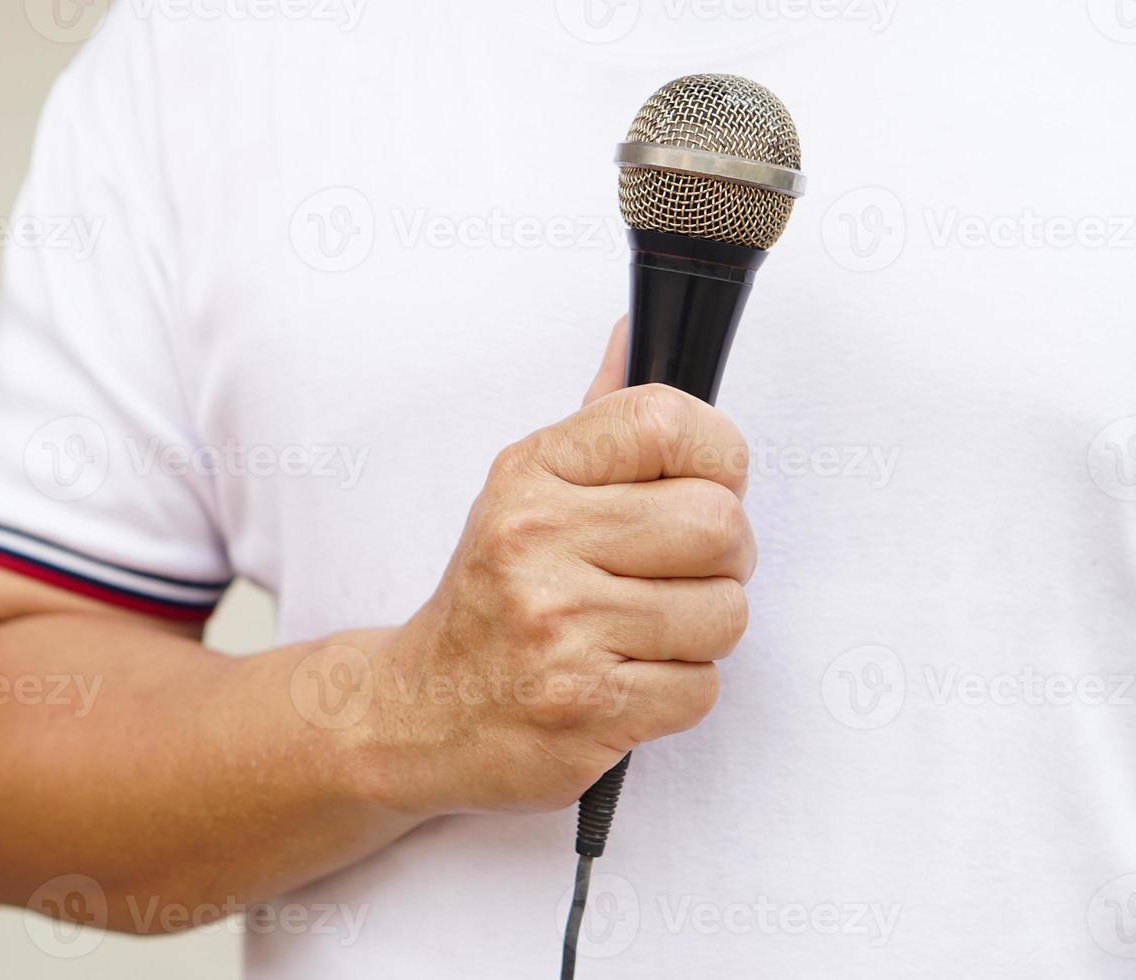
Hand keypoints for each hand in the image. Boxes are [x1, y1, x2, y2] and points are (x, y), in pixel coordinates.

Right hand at [364, 318, 755, 815]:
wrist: (421, 710)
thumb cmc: (488, 599)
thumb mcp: (524, 492)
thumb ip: (596, 420)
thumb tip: (636, 331)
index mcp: (530, 475)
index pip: (668, 422)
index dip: (718, 456)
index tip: (704, 483)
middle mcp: (538, 543)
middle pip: (720, 524)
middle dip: (722, 558)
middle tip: (675, 572)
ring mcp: (561, 629)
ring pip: (725, 613)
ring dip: (700, 631)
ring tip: (642, 631)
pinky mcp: (587, 707)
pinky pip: (701, 687)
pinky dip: (677, 690)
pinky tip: (625, 677)